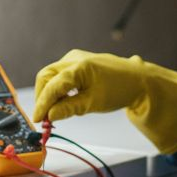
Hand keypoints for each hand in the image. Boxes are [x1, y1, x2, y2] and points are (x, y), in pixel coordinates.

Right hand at [33, 49, 176, 153]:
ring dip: (49, 92)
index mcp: (80, 67)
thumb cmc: (120, 89)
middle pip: (46, 76)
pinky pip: (60, 73)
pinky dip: (58, 87)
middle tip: (44, 116)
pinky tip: (64, 101)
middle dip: (42, 97)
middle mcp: (75, 58)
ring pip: (51, 74)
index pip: (52, 86)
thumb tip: (50, 115)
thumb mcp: (93, 103)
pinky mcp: (78, 61)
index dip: (42, 104)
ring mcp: (76, 58)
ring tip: (55, 111)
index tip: (38, 119)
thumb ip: (69, 108)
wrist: (138, 80)